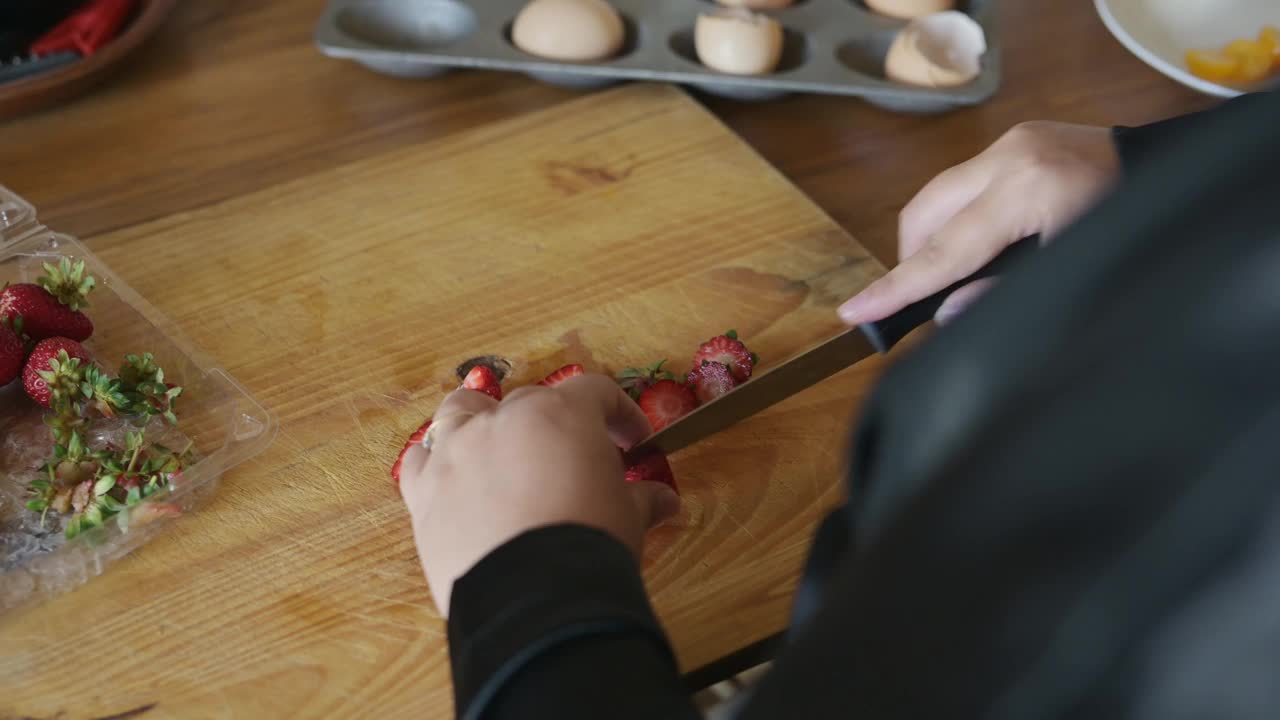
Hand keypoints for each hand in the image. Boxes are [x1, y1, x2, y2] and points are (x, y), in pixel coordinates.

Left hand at [397, 374, 680, 617]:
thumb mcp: (629, 519)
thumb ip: (643, 500)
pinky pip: (420, 460)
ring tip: (499, 445)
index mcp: (562, 415)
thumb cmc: (590, 543)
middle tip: (575, 461)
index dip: (620, 414)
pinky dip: (437, 462)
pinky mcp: (424, 491)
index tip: (634, 443)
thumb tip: (665, 501)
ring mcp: (457, 451)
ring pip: (461, 410)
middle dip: (557, 425)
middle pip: (531, 401)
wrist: (532, 598)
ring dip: (482, 419)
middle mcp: (504, 420)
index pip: (596, 392)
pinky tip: (454, 479)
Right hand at [838, 122, 1119, 325]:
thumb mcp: (1070, 274)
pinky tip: (980, 243)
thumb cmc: (1134, 231)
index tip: (853, 311)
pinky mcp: (1019, 139)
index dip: (897, 287)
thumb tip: (946, 312)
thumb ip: (1002, 295)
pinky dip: (960, 218)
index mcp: (1029, 194)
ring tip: (955, 275)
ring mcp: (1013, 142)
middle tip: (922, 299)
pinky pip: (965, 184)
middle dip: (913, 260)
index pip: (945, 253)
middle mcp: (1011, 157)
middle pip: (926, 214)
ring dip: (936, 238)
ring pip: (939, 196)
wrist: (1176, 174)